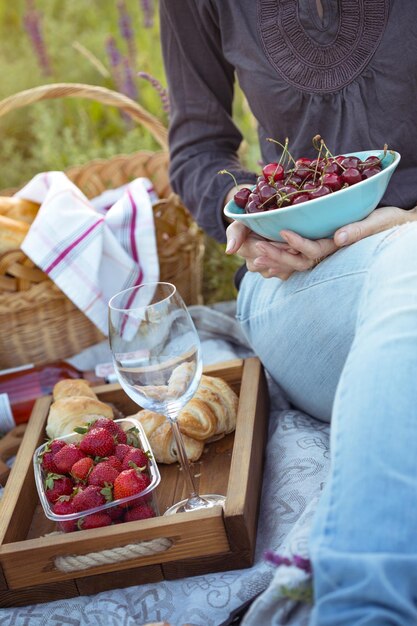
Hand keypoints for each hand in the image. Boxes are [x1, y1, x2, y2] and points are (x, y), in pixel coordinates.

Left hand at [226, 206, 416, 280]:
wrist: (393, 227)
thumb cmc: (389, 224)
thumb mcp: (376, 224)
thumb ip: (358, 231)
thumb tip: (337, 238)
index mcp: (338, 248)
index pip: (314, 250)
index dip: (298, 243)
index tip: (282, 231)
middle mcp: (328, 254)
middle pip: (298, 260)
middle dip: (276, 255)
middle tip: (255, 246)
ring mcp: (323, 253)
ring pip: (294, 261)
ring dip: (274, 259)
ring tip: (252, 254)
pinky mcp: (320, 247)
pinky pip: (296, 258)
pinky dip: (279, 258)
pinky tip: (262, 255)